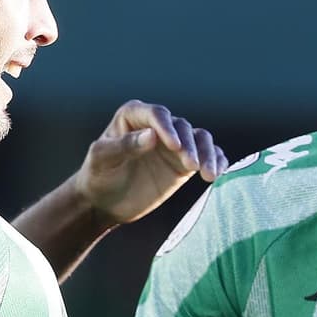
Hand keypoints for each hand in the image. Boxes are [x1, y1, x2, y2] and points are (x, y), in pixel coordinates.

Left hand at [73, 101, 226, 224]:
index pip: (157, 114)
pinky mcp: (183, 163)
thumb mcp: (103, 160)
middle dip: (189, 144)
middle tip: (190, 166)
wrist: (104, 203)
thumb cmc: (98, 176)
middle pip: (182, 126)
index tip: (174, 147)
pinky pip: (208, 155)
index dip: (167, 128)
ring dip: (208, 153)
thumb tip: (152, 135)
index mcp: (133, 116)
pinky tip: (217, 173)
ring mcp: (173, 144)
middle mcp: (157, 126)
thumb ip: (124, 146)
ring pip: (200, 139)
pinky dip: (217, 160)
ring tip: (208, 174)